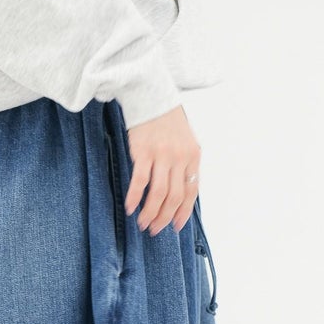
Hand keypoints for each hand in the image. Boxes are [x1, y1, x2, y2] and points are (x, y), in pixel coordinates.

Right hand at [125, 105, 200, 234]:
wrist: (150, 94)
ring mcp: (162, 155)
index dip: (182, 213)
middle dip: (165, 218)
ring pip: (158, 194)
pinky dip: (134, 197)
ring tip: (143, 223)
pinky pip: (140, 182)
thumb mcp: (184, 142)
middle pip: (174, 197)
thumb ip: (184, 165)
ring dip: (150, 213)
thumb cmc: (166, 121)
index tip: (175, 227)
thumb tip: (179, 194)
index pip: (191, 192)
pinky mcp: (144, 152)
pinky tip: (130, 207)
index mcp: (193, 156)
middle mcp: (180, 157)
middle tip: (154, 229)